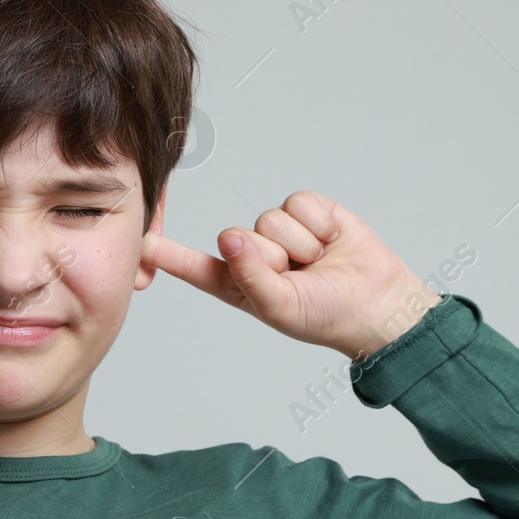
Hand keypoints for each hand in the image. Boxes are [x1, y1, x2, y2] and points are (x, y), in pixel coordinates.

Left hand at [141, 190, 441, 359]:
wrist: (379, 304)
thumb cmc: (326, 316)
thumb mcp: (281, 307)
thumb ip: (251, 277)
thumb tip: (230, 238)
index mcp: (236, 283)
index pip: (195, 266)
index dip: (167, 253)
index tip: (139, 242)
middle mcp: (253, 253)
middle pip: (239, 235)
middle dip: (273, 256)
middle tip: (301, 276)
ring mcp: (279, 230)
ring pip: (270, 218)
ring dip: (300, 243)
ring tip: (318, 263)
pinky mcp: (308, 210)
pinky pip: (299, 203)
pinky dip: (318, 223)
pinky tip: (331, 239)